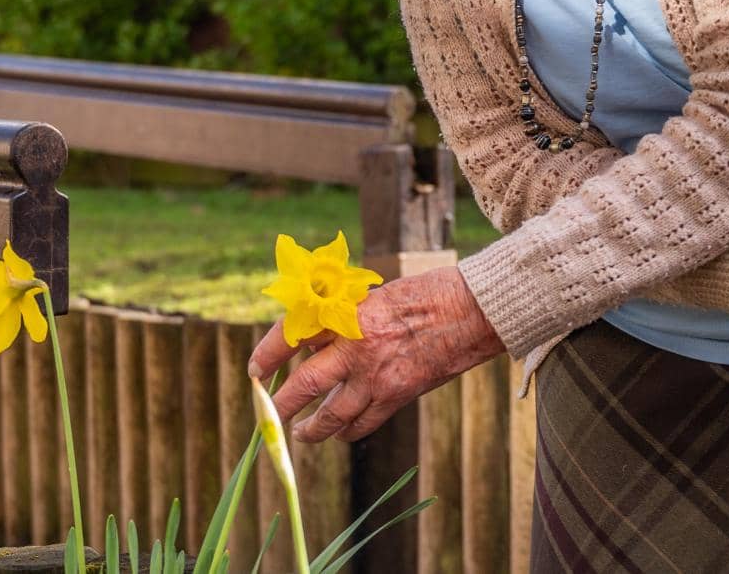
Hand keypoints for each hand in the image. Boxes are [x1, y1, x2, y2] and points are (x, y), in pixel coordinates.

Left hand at [247, 265, 504, 442]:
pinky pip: (363, 423)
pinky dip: (348, 431)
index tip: (255, 369)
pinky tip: (341, 433)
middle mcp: (357, 346)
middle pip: (304, 384)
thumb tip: (315, 342)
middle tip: (269, 413)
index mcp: (348, 313)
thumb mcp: (376, 296)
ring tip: (300, 434)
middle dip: (281, 404)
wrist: (473, 311)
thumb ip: (345, 318)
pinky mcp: (398, 395)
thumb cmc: (428, 293)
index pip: (293, 334)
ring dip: (311, 429)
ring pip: (331, 415)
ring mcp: (377, 375)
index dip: (268, 353)